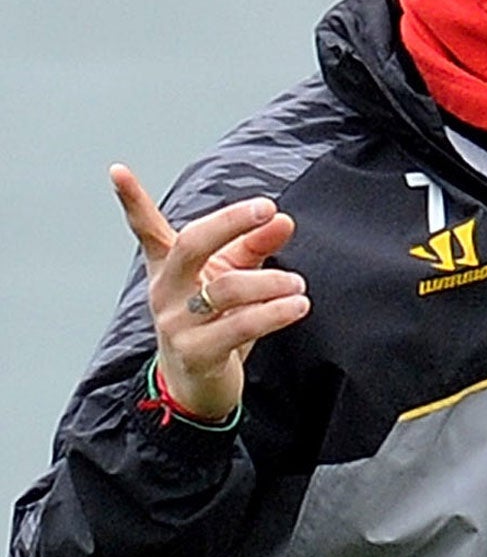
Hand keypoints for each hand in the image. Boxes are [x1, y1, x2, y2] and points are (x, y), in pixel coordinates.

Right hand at [111, 163, 307, 422]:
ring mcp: (177, 323)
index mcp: (169, 268)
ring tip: (298, 284)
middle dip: (231, 223)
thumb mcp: (233, 276)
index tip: (117, 170)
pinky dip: (275, 313)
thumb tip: (282, 219)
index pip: (146, 230)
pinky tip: (298, 306)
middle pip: (191, 245)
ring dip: (272, 282)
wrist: (198, 385)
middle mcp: (166, 291)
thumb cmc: (215, 322)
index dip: (131, 201)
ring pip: (227, 288)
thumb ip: (254, 246)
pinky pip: (240, 325)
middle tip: (268, 211)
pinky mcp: (196, 352)